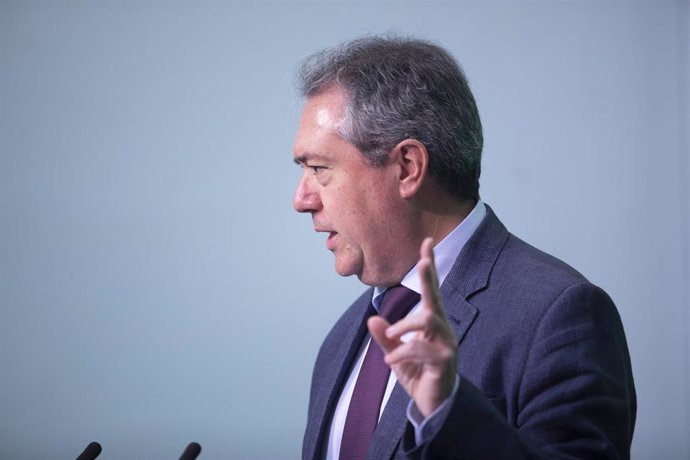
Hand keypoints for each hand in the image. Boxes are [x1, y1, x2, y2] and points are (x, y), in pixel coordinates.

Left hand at [368, 237, 457, 416]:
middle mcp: (443, 329)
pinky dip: (402, 352)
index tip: (428, 242)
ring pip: (427, 321)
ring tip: (391, 338)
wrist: (434, 405)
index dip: (430, 266)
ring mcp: (447, 344)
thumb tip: (372, 319)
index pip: (432, 290)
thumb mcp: (396, 354)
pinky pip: (421, 349)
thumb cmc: (419, 374)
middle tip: (423, 260)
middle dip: (429, 278)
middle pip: (436, 298)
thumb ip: (386, 338)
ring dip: (404, 326)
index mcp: (432, 323)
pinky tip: (391, 361)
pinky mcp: (445, 361)